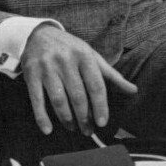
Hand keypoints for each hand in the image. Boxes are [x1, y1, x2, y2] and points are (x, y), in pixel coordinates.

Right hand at [19, 23, 136, 135]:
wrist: (39, 35)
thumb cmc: (71, 50)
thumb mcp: (92, 57)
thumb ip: (111, 75)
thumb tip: (133, 91)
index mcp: (85, 56)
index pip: (96, 85)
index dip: (100, 106)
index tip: (102, 122)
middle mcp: (66, 61)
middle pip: (78, 95)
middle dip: (84, 117)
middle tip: (88, 131)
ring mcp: (47, 68)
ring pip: (58, 99)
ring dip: (67, 118)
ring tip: (73, 128)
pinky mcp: (31, 74)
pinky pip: (37, 99)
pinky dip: (42, 117)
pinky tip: (48, 130)